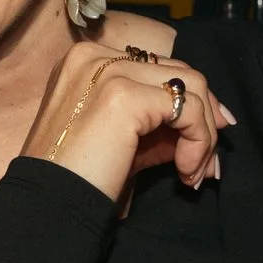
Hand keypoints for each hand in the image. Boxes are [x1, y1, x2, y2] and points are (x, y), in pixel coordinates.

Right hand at [21, 39, 229, 201]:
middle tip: (210, 163)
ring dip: (205, 133)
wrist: (48, 206)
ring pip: (190, 86)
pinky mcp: (124, 95)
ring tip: (195, 173)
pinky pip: (188, 109)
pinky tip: (185, 171)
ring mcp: (108, 71)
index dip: (189, 101)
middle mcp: (93, 56)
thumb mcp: (122, 140)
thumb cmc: (79, 179)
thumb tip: (215, 120)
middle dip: (206, 117)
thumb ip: (158, 123)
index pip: (157, 68)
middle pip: (178, 72)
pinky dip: (199, 142)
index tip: (206, 139)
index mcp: (86, 62)